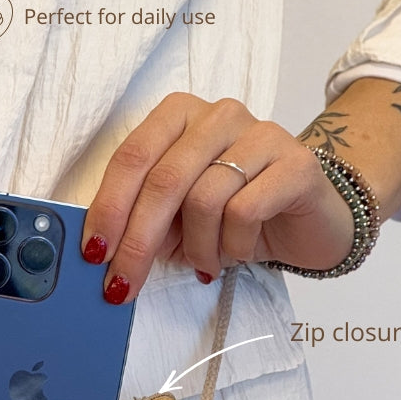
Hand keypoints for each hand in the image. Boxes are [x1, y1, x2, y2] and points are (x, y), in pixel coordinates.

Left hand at [80, 93, 354, 301]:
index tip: (92, 253)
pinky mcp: (297, 163)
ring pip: (204, 199)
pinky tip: (237, 251)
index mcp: (179, 116)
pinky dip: (232, 245)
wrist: (308, 220)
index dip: (108, 208)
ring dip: (196, 247)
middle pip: (163, 180)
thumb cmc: (231, 215)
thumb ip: (139, 218)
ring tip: (205, 261)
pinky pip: (245, 211)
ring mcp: (261, 134)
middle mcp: (218, 115)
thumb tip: (98, 249)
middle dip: (137, 241)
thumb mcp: (174, 217)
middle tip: (122, 283)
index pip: (132, 157)